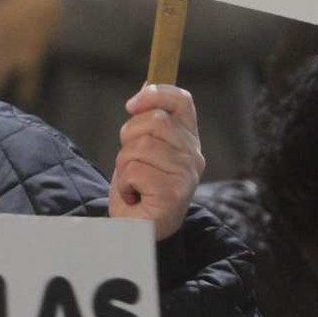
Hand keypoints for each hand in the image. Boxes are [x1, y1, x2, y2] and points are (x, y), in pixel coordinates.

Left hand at [109, 85, 204, 240]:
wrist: (139, 232)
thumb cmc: (140, 190)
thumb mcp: (142, 149)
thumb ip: (147, 121)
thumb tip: (148, 84)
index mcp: (188, 141)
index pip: (182, 101)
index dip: (156, 93)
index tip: (132, 105)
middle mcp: (193, 156)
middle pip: (154, 120)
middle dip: (129, 136)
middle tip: (129, 160)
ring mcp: (185, 176)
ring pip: (140, 147)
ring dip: (124, 165)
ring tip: (133, 183)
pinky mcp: (173, 194)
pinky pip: (135, 171)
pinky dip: (124, 184)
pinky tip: (134, 197)